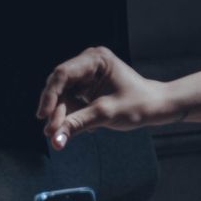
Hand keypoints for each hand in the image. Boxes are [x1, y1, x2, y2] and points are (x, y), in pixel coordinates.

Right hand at [37, 47, 189, 147]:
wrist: (157, 106)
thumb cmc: (138, 105)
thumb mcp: (105, 115)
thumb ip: (77, 125)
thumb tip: (54, 141)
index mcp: (95, 59)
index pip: (62, 74)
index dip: (50, 97)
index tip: (43, 118)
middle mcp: (88, 63)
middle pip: (58, 86)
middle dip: (56, 110)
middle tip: (52, 133)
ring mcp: (86, 74)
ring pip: (61, 96)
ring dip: (63, 115)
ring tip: (72, 132)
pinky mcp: (85, 86)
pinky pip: (69, 101)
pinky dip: (72, 115)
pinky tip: (85, 125)